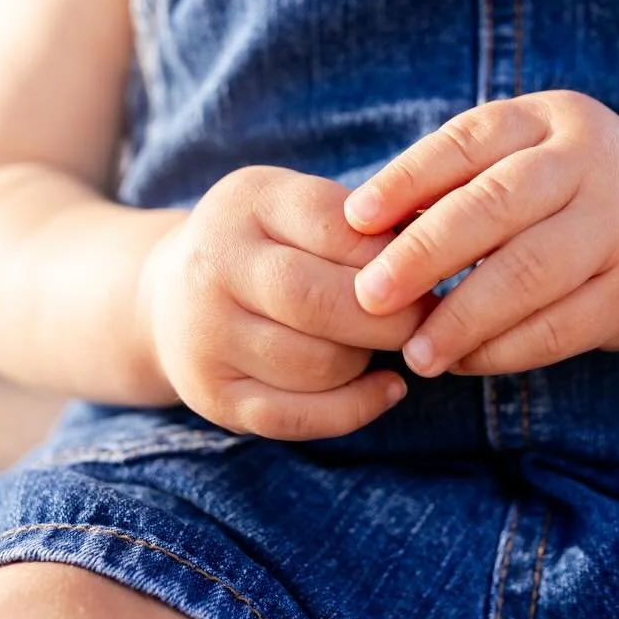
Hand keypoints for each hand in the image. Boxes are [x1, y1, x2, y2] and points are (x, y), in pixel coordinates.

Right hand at [142, 166, 431, 439]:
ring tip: (381, 343)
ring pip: (318, 364)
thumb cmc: (269, 244)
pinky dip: (356, 408)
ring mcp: (205, 336)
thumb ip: (367, 223)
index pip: (339, 228)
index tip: (435, 270)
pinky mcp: (212, 396)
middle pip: (322, 302)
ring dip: (368, 359)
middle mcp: (213, 265)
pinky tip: (387, 388)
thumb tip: (449, 249)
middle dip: (392, 318)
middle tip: (429, 319)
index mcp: (247, 202)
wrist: (168, 294)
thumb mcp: (303, 207)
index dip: (397, 255)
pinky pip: (297, 417)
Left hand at [343, 91, 618, 376]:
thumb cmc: (570, 195)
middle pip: (496, 206)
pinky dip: (507, 350)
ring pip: (530, 273)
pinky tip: (465, 362)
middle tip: (368, 297)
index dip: (406, 180)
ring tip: (416, 352)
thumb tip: (360, 227)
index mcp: (550, 118)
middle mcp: (592, 162)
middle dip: (424, 255)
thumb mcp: (527, 160)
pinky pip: (563, 326)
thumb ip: (457, 182)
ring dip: (464, 318)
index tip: (352, 220)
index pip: (468, 141)